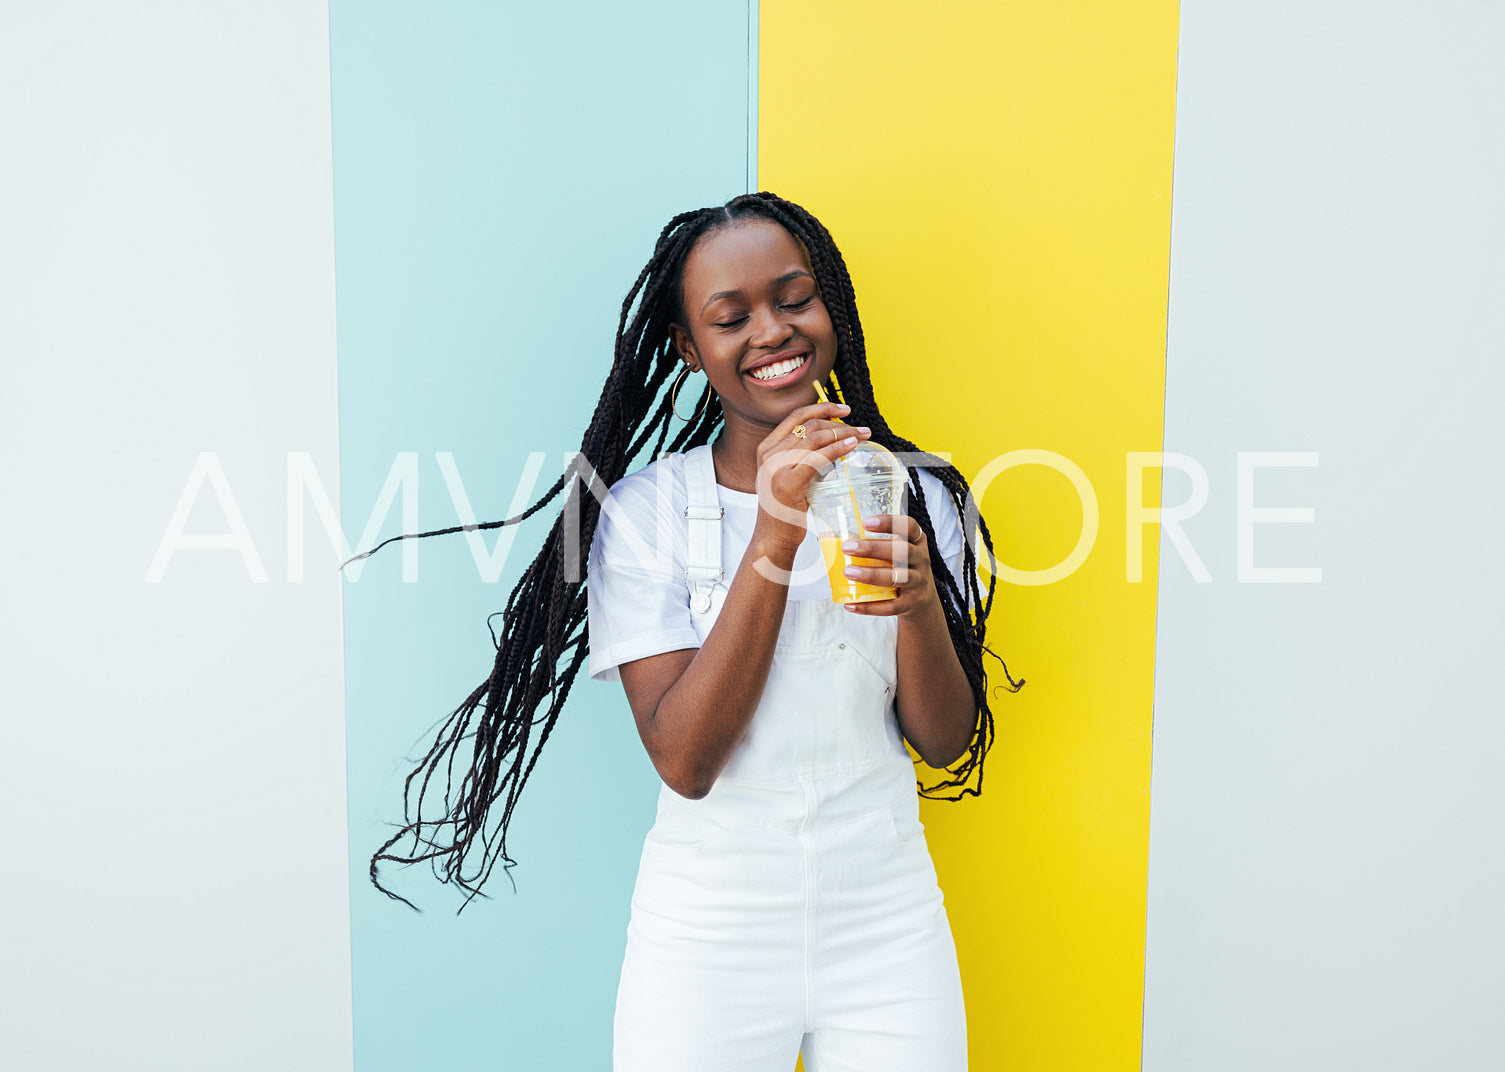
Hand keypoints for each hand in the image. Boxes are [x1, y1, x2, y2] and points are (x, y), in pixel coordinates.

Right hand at [752, 402, 871, 551]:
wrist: (772, 537)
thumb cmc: (785, 508)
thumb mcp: (787, 474)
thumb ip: (802, 456)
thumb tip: (834, 440)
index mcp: (767, 447)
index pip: (796, 416)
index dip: (822, 407)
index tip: (844, 410)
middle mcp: (768, 453)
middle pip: (809, 424)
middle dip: (838, 422)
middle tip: (861, 429)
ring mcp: (776, 468)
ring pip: (815, 437)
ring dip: (843, 433)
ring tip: (862, 437)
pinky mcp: (788, 483)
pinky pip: (817, 457)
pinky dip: (837, 449)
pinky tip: (852, 447)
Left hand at [837, 514, 937, 617]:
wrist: (920, 598)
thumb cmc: (900, 567)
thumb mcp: (897, 551)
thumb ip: (876, 544)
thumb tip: (832, 538)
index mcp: (916, 541)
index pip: (908, 526)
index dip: (889, 523)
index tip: (865, 523)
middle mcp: (921, 560)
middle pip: (901, 551)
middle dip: (873, 548)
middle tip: (847, 547)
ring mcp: (918, 582)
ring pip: (898, 578)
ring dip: (871, 575)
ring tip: (848, 572)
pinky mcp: (912, 603)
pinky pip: (891, 607)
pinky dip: (870, 607)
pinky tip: (851, 604)